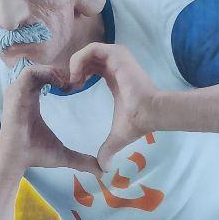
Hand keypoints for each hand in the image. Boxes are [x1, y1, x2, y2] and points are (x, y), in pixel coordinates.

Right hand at [0, 66, 99, 173]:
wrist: (16, 160)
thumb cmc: (35, 155)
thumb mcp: (63, 154)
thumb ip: (82, 160)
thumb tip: (102, 171)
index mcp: (31, 99)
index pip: (44, 77)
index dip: (61, 78)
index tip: (75, 88)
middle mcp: (22, 92)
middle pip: (41, 69)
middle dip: (59, 72)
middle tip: (75, 83)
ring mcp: (17, 91)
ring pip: (36, 67)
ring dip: (54, 72)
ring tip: (68, 83)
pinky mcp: (15, 92)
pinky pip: (30, 72)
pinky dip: (46, 74)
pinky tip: (60, 85)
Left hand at [69, 43, 159, 171]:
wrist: (151, 113)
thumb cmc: (137, 122)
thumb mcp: (117, 136)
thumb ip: (108, 149)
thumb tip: (104, 170)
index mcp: (114, 76)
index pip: (91, 67)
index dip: (77, 76)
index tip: (70, 91)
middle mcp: (115, 62)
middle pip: (86, 57)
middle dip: (73, 69)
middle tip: (67, 87)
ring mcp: (117, 56)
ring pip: (87, 51)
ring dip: (75, 65)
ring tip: (72, 83)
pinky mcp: (117, 54)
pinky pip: (91, 49)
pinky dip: (79, 61)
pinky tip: (77, 78)